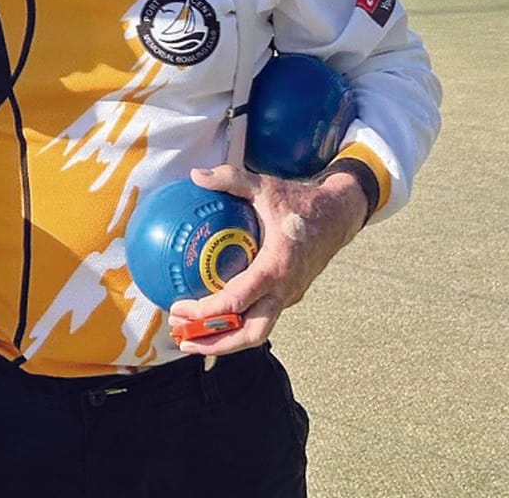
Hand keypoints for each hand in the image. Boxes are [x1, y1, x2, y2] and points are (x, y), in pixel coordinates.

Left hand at [167, 163, 365, 355]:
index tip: (180, 308)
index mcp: (276, 267)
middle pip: (251, 334)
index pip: (238, 300)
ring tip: (192, 337)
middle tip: (183, 340)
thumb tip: (196, 175)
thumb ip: (230, 179)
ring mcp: (288, 295)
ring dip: (226, 339)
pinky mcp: (289, 295)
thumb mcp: (265, 186)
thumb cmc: (300, 202)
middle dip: (216, 344)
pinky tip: (213, 312)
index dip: (207, 311)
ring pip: (258, 330)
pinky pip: (262, 315)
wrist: (339, 215)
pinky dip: (237, 321)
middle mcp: (284, 289)